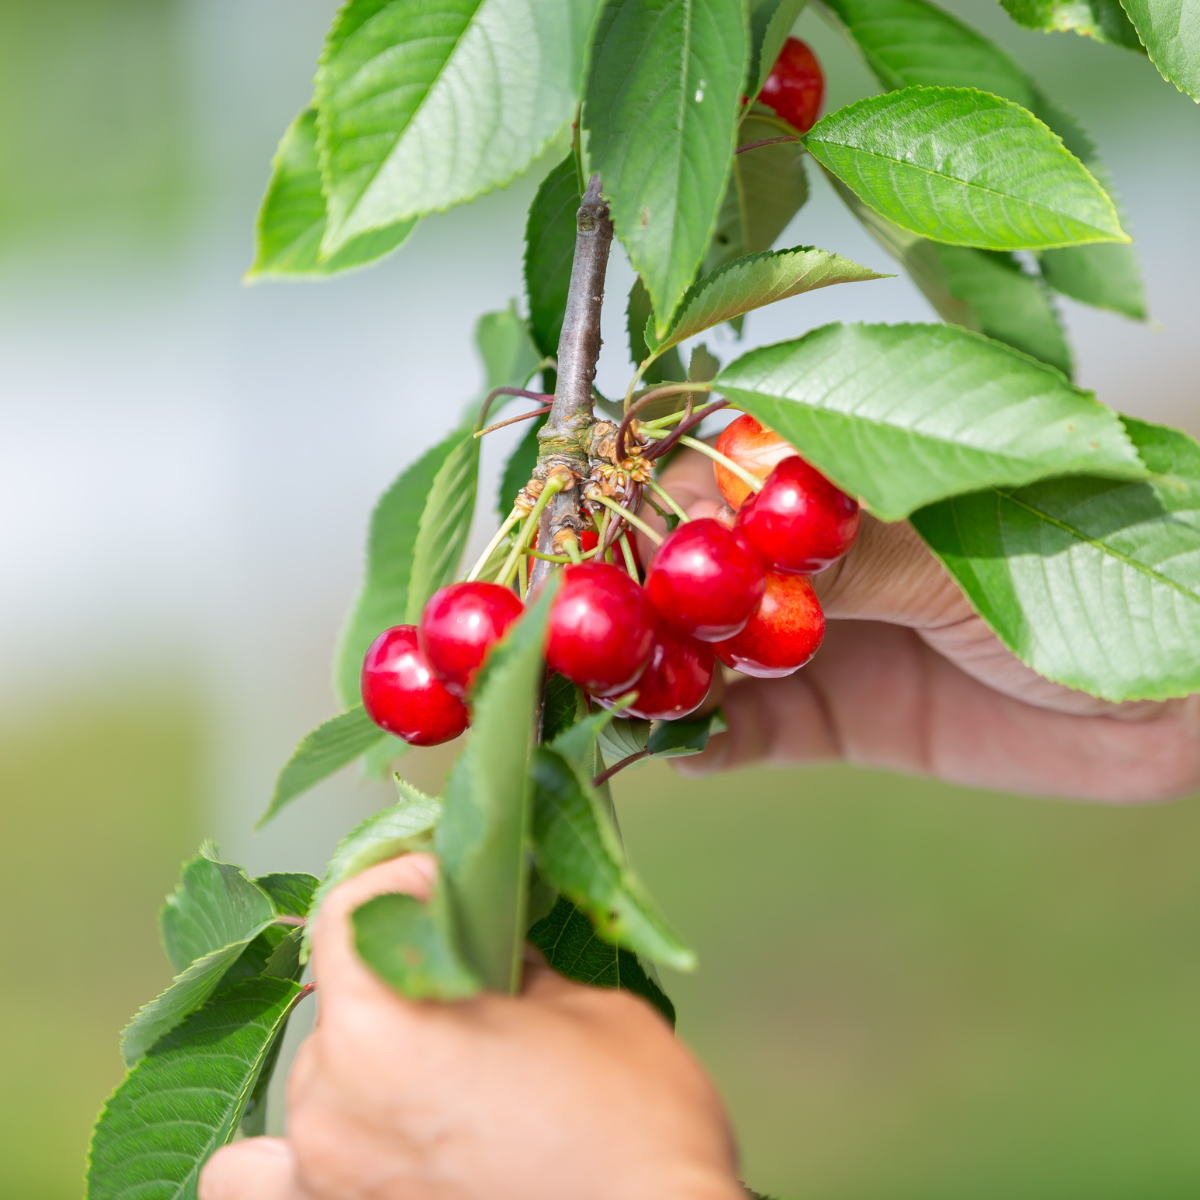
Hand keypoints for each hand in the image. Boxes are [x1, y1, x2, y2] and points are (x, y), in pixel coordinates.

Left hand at [199, 855, 742, 1199]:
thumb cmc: (634, 1125)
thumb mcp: (584, 1008)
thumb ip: (510, 965)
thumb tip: (482, 940)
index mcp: (381, 1037)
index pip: (346, 915)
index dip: (400, 881)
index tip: (448, 884)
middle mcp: (330, 1111)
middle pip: (339, 999)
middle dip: (403, 973)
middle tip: (474, 980)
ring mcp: (326, 1180)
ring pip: (313, 1080)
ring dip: (363, 1059)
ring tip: (433, 1068)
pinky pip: (256, 1181)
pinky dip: (280, 1161)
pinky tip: (351, 1140)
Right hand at [640, 448, 1199, 801]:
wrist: (1193, 686)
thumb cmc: (1102, 567)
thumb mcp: (970, 548)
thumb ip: (846, 556)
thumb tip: (714, 559)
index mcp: (834, 467)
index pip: (705, 479)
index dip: (642, 522)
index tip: (590, 570)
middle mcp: (805, 546)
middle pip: (683, 570)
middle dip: (623, 608)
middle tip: (570, 653)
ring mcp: (811, 633)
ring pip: (697, 653)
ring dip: (645, 680)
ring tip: (597, 709)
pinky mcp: (830, 716)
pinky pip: (742, 733)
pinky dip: (697, 745)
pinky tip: (670, 756)